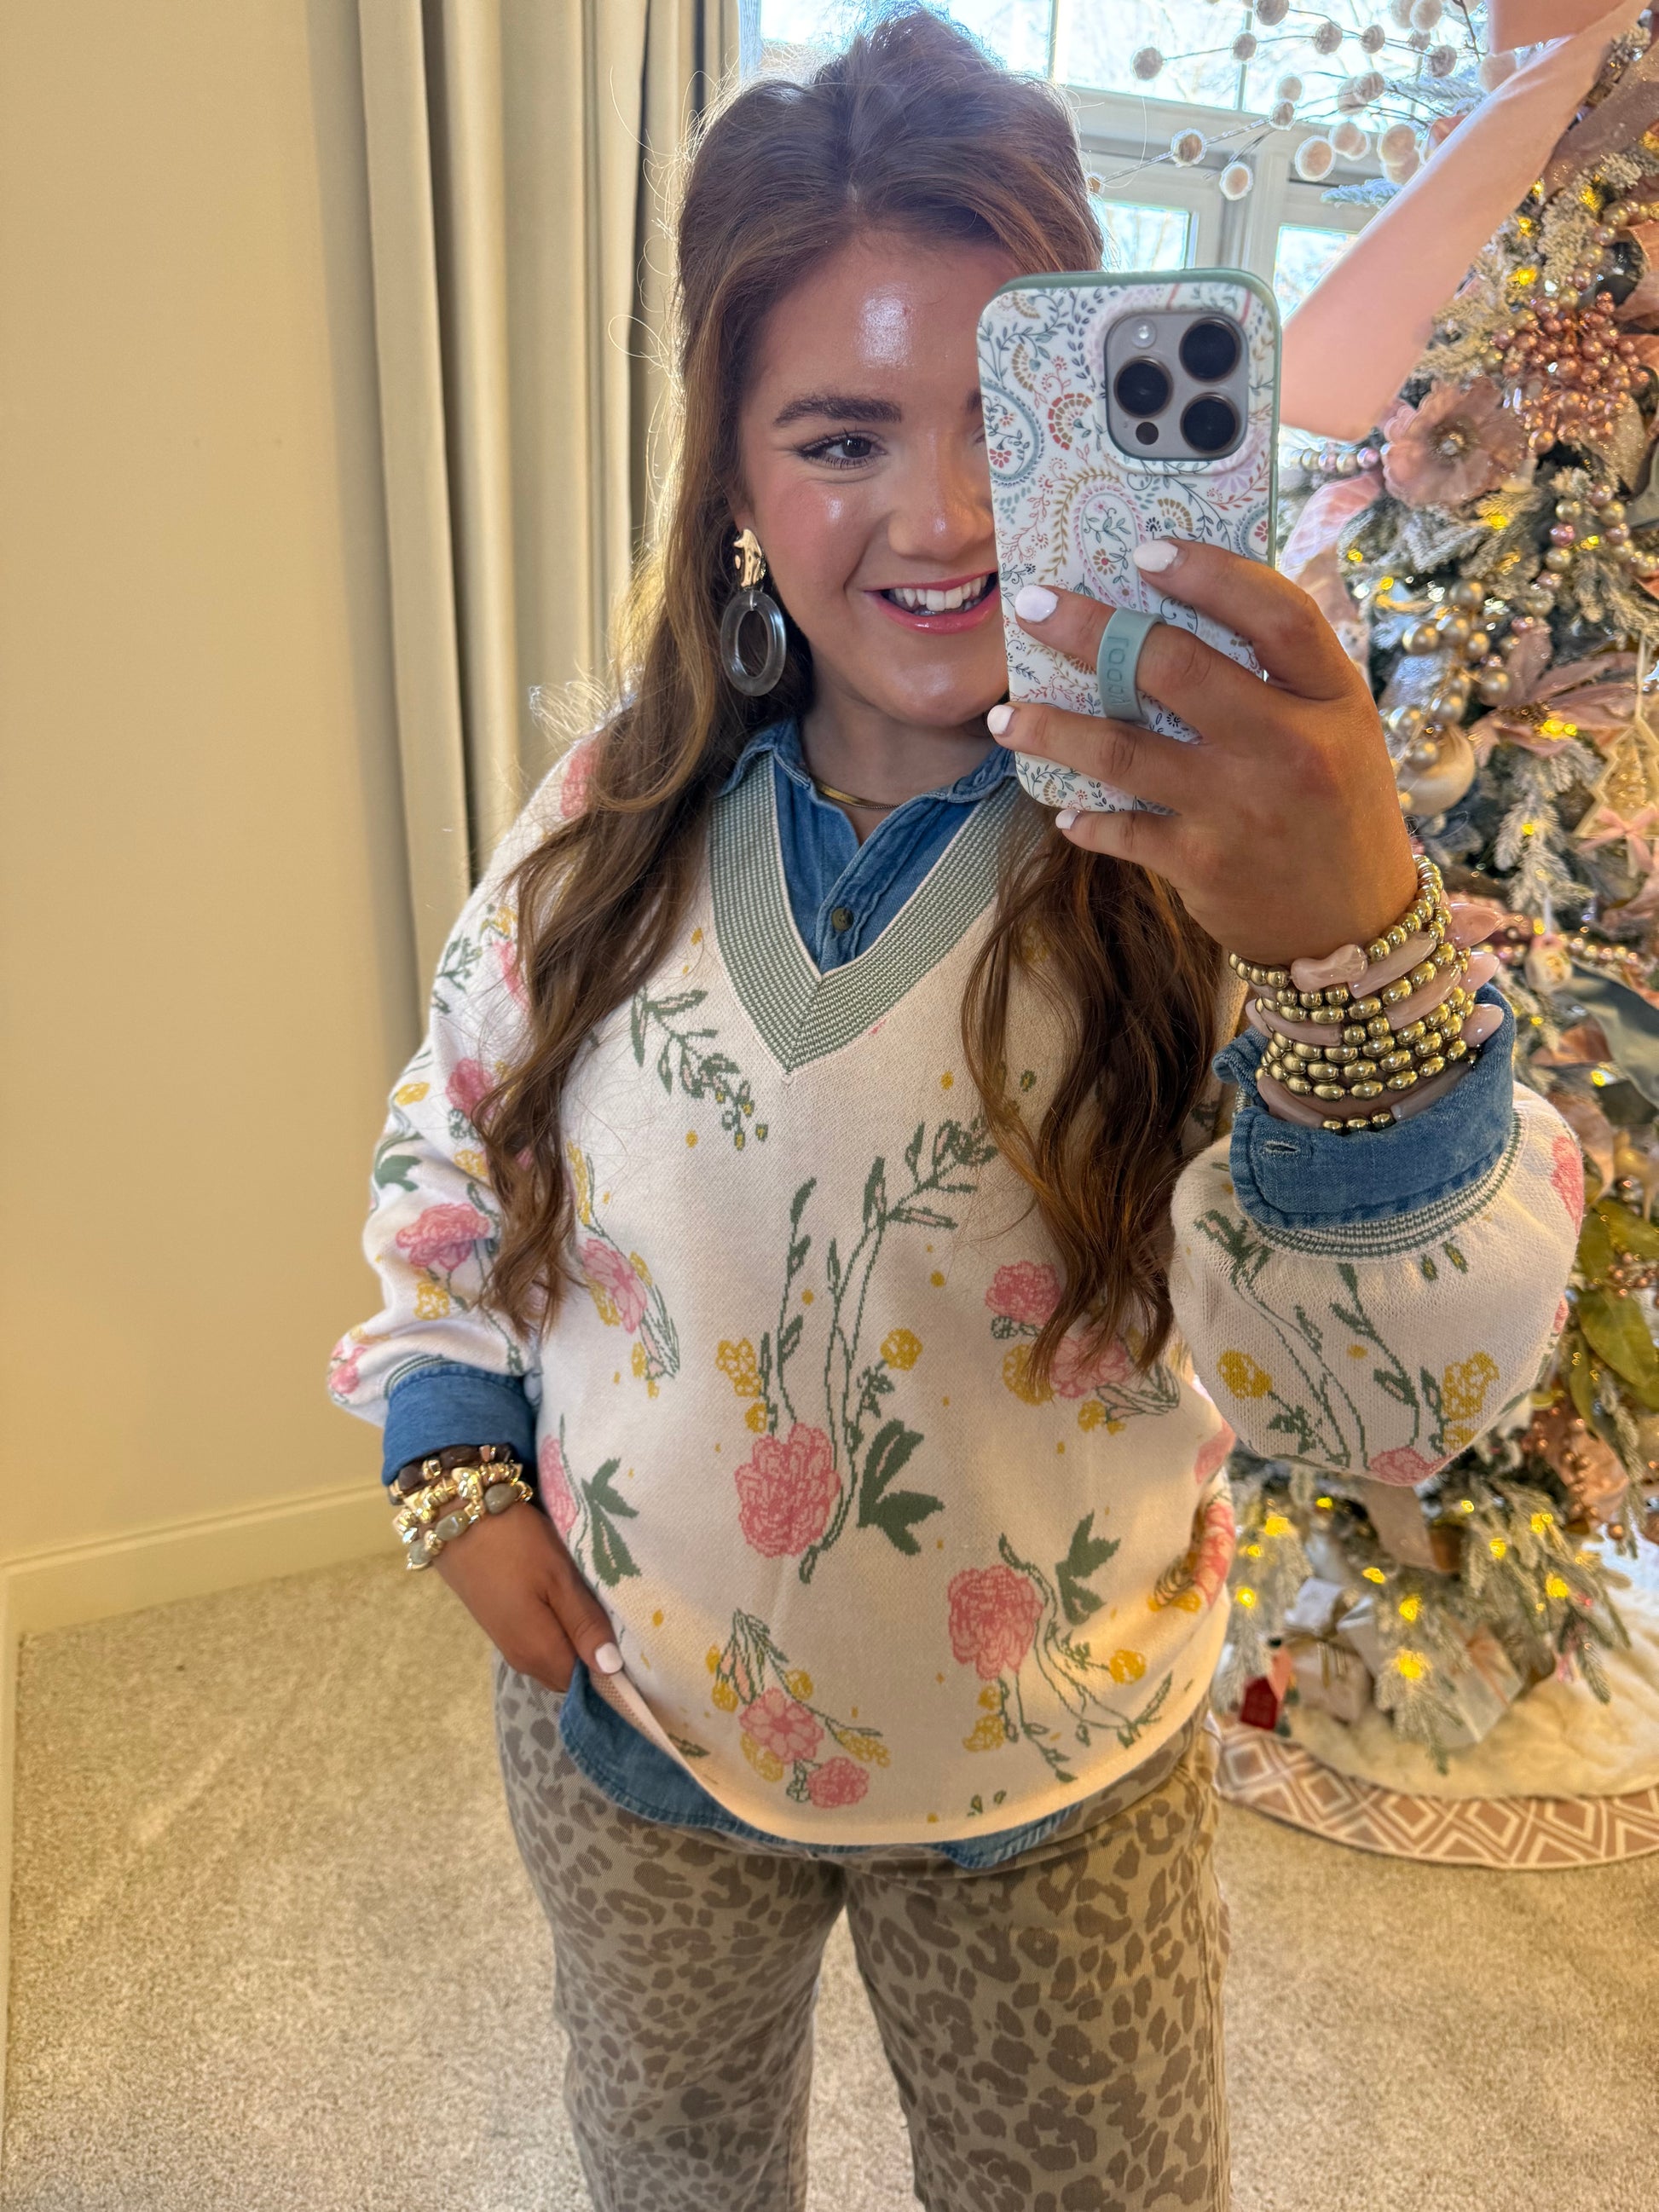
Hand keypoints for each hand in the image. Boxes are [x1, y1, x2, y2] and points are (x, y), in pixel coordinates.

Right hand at [434, 1501, 620, 1693]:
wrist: (455, 1520)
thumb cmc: (514, 1544)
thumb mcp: (558, 1577)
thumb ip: (584, 1623)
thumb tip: (612, 1669)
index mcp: (540, 1654)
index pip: (589, 1683)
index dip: (614, 1668)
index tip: (636, 1642)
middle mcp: (523, 1660)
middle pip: (572, 1673)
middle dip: (597, 1655)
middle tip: (622, 1617)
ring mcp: (509, 1644)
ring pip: (557, 1657)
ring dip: (578, 1640)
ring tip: (600, 1605)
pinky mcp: (502, 1627)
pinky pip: (542, 1643)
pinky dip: (560, 1630)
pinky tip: (571, 1602)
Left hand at [992, 539, 1417, 964]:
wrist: (1354, 926)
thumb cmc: (1336, 809)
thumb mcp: (1337, 730)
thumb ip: (1277, 678)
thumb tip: (1178, 612)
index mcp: (1332, 698)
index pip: (1276, 614)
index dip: (1210, 573)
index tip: (1144, 551)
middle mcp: (1290, 747)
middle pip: (1178, 668)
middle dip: (1092, 631)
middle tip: (1033, 607)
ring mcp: (1243, 808)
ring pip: (1125, 751)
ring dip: (1053, 729)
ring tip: (1003, 717)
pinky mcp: (1204, 865)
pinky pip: (1122, 830)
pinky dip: (1085, 819)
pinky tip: (1060, 808)